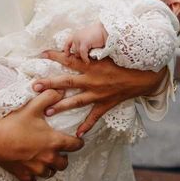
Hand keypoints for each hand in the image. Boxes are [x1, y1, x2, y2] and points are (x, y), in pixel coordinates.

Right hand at [0, 89, 83, 180]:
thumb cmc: (13, 124)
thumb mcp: (33, 106)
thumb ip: (49, 97)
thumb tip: (60, 91)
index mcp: (53, 142)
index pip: (75, 145)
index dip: (78, 142)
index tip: (76, 141)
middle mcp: (48, 158)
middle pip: (64, 163)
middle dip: (63, 157)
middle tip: (58, 151)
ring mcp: (36, 169)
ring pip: (50, 173)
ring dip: (49, 167)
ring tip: (45, 160)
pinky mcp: (24, 175)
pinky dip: (33, 179)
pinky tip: (31, 171)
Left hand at [33, 51, 166, 136]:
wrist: (144, 77)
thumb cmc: (126, 62)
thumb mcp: (110, 53)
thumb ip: (94, 52)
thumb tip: (79, 46)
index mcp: (93, 66)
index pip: (71, 59)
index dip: (56, 56)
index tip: (42, 53)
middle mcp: (93, 80)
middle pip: (67, 82)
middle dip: (50, 84)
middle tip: (35, 87)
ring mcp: (99, 94)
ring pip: (76, 101)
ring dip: (61, 106)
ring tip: (47, 111)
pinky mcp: (106, 104)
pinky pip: (94, 117)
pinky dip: (86, 125)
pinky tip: (78, 134)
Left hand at [64, 23, 107, 62]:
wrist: (105, 30)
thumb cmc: (98, 35)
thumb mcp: (87, 38)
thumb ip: (82, 43)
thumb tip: (78, 53)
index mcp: (76, 35)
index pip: (67, 43)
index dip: (66, 50)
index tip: (67, 55)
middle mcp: (76, 37)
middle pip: (74, 50)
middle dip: (79, 55)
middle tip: (86, 56)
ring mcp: (79, 39)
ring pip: (77, 53)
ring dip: (82, 56)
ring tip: (89, 57)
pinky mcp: (84, 42)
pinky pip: (82, 53)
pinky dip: (85, 58)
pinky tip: (88, 61)